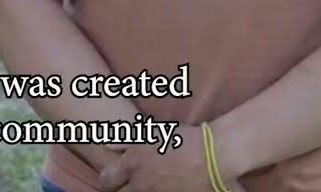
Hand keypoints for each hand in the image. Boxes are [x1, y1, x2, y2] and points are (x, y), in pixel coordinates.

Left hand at [99, 124, 246, 191]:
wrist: (213, 157)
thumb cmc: (184, 140)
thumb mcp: (152, 134)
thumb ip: (125, 141)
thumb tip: (106, 145)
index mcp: (133, 163)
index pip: (106, 179)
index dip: (107, 181)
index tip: (111, 180)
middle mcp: (141, 183)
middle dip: (119, 191)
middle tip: (126, 186)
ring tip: (147, 186)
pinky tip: (160, 189)